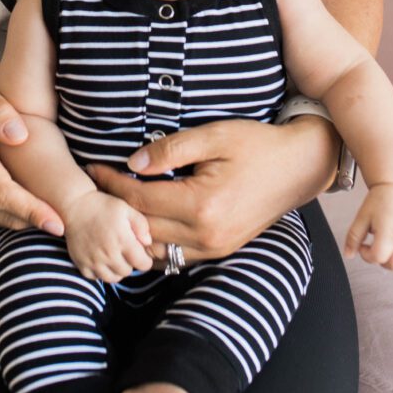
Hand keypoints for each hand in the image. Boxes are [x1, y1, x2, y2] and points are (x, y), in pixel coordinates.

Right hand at [0, 84, 63, 235]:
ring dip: (21, 217)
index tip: (57, 223)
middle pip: (2, 213)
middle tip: (62, 217)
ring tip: (38, 198)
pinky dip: (5, 217)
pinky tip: (11, 197)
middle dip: (34, 219)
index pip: (0, 191)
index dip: (30, 209)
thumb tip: (19, 135)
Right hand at [63, 193, 153, 281]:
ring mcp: (94, 260)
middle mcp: (109, 253)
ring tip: (114, 257)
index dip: (145, 260)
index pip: (143, 264)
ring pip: (112, 278)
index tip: (141, 253)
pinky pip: (95, 277)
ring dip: (116, 270)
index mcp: (123, 240)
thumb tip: (147, 243)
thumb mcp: (126, 208)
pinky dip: (100, 272)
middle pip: (127, 272)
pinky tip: (101, 259)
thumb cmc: (103, 205)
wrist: (75, 205)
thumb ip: (141, 225)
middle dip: (130, 263)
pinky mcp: (81, 263)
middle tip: (125, 252)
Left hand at [88, 119, 329, 268]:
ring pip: (155, 250)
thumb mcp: (214, 136)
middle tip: (94, 189)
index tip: (93, 169)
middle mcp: (206, 234)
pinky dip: (154, 243)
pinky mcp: (220, 250)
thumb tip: (132, 163)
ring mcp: (215, 248)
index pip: (141, 199)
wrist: (299, 167)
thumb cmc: (257, 145)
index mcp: (203, 205)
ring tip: (113, 207)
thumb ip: (171, 149)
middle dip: (115, 208)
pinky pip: (175, 256)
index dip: (112, 184)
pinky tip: (142, 224)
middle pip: (143, 227)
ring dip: (132, 231)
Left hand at [343, 183, 392, 269]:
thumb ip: (353, 238)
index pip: (378, 258)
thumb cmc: (381, 200)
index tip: (364, 245)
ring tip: (387, 244)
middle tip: (376, 248)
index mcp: (390, 233)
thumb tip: (349, 254)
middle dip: (381, 261)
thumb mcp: (362, 217)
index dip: (366, 255)